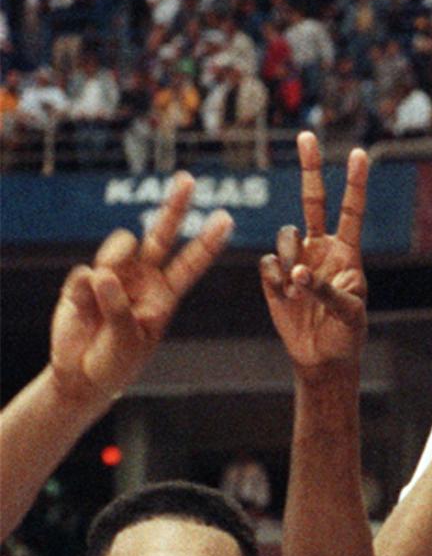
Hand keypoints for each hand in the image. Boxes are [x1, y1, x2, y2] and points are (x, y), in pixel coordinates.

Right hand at [48, 172, 231, 403]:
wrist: (82, 375)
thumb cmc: (117, 362)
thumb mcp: (130, 342)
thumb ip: (119, 308)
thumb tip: (101, 272)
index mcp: (165, 294)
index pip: (191, 263)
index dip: (207, 241)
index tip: (225, 218)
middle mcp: (142, 278)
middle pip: (161, 235)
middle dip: (174, 207)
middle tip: (189, 180)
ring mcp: (113, 275)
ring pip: (119, 247)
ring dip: (114, 260)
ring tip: (105, 289)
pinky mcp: (83, 280)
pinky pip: (85, 274)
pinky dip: (85, 292)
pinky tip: (84, 307)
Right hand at [261, 132, 369, 372]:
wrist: (322, 358)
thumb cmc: (347, 334)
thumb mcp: (349, 313)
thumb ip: (326, 289)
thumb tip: (300, 272)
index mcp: (347, 253)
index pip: (351, 211)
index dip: (355, 184)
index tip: (359, 154)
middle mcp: (321, 249)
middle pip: (313, 201)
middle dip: (310, 168)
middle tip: (308, 135)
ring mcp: (296, 259)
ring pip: (285, 237)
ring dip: (289, 259)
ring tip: (299, 287)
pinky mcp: (274, 275)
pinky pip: (268, 264)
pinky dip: (276, 280)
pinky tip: (287, 297)